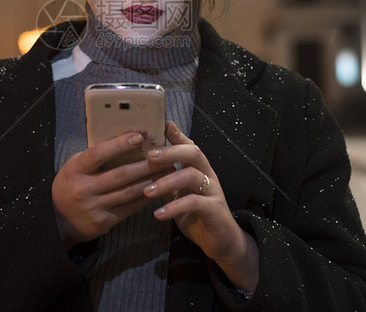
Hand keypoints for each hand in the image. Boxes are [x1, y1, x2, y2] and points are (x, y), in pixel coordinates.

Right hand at [52, 132, 172, 249]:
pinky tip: (158, 189)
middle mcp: (83, 188)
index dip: (120, 144)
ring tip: (167, 171)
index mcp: (75, 169)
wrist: (58, 220)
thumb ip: (95, 155)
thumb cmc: (71, 184)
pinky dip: (145, 197)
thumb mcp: (75, 166)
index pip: (99, 153)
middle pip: (120, 174)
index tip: (140, 136)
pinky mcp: (103, 221)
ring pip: (128, 192)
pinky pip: (129, 208)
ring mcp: (93, 207)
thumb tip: (125, 138)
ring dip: (151, 181)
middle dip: (145, 164)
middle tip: (165, 155)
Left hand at [143, 121, 258, 290]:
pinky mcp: (215, 210)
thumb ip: (167, 178)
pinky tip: (159, 214)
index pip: (188, 145)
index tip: (161, 124)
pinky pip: (195, 202)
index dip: (176, 134)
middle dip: (170, 152)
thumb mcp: (178, 193)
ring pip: (192, 176)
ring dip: (167, 182)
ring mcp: (213, 191)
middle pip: (193, 153)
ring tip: (147, 191)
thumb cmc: (196, 215)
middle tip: (149, 156)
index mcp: (198, 168)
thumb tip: (144, 163)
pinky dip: (175, 207)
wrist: (222, 242)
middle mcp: (208, 175)